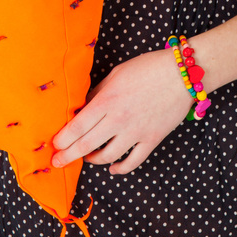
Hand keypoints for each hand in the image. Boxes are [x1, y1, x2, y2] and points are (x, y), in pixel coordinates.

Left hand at [50, 47, 192, 174]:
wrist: (182, 73)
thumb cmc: (148, 68)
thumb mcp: (116, 74)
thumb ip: (98, 92)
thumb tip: (84, 107)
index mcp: (107, 100)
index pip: (77, 126)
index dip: (62, 139)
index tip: (53, 145)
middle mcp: (119, 119)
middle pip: (86, 144)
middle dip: (68, 155)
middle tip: (57, 162)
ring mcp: (136, 132)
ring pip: (107, 156)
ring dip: (93, 159)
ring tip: (86, 158)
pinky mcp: (152, 139)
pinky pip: (133, 161)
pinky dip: (120, 168)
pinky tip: (112, 168)